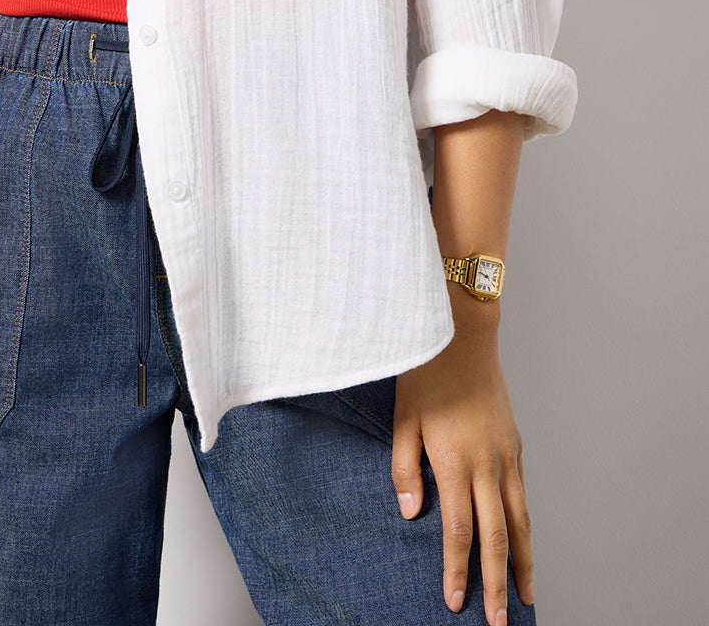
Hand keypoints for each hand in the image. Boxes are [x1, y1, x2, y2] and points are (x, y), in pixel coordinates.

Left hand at [391, 318, 532, 624]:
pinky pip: (523, 495)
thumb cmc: (426, 372)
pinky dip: (526, 526)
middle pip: (496, 537)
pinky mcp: (515, 444)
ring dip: (524, 563)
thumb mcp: (402, 418)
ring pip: (520, 521)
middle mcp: (487, 463)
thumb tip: (410, 514)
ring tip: (527, 595)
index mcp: (455, 461)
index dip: (457, 570)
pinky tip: (524, 542)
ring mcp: (506, 455)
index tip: (454, 601)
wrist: (463, 332)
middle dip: (497, 584)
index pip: (459, 531)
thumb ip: (404, 469)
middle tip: (500, 622)